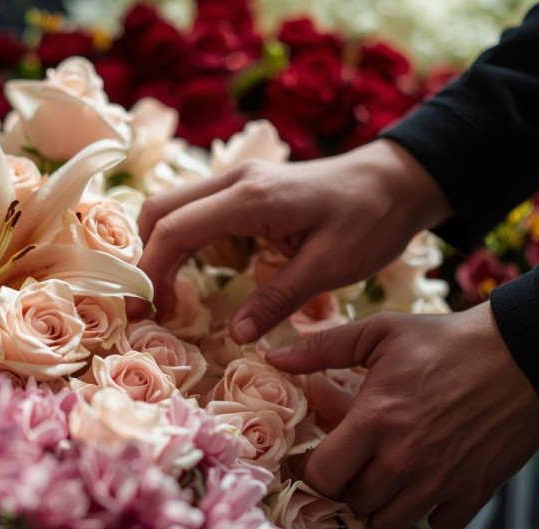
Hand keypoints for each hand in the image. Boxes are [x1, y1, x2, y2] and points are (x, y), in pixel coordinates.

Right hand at [131, 139, 452, 342]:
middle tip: (145, 310)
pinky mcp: (246, 191)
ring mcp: (238, 181)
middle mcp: (235, 181)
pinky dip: (179, 242)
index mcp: (250, 197)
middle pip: (159, 211)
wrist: (396, 181)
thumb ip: (278, 299)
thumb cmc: (370, 220)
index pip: (174, 229)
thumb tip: (236, 336)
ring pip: (173, 209)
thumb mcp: (329, 267)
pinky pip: (196, 212)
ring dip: (158, 250)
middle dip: (142, 260)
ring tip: (161, 299)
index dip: (150, 272)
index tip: (145, 313)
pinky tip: (185, 276)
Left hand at [266, 302, 538, 528]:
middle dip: (348, 485)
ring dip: (383, 503)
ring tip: (389, 474)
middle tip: (358, 462)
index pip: (322, 476)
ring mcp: (440, 480)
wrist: (524, 352)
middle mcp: (403, 458)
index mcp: (374, 419)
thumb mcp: (381, 331)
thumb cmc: (448, 339)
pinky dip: (430, 512)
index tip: (322, 456)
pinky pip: (437, 525)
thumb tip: (274, 354)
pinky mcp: (474, 491)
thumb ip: (323, 346)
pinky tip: (429, 481)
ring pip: (389, 523)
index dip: (315, 470)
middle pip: (353, 504)